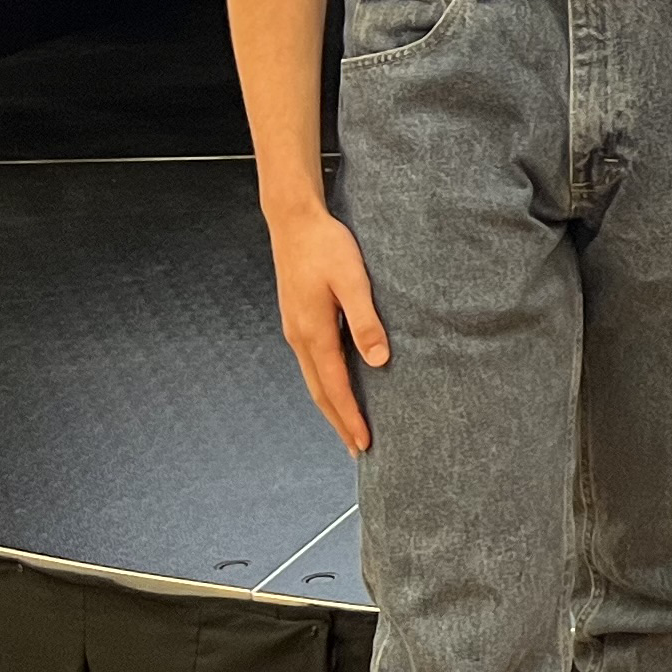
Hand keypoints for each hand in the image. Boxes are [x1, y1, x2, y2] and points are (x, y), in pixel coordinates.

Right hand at [268, 204, 389, 451]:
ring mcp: (295, 330)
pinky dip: (325, 385)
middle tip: (358, 450)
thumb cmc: (326, 246)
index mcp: (313, 332)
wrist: (293, 220)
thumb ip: (365, 320)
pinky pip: (312, 364)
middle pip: (319, 392)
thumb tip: (378, 359)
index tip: (364, 443)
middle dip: (339, 422)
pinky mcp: (298, 321)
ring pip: (314, 380)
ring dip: (332, 406)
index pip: (334, 387)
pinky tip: (338, 387)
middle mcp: (299, 337)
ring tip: (349, 428)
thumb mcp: (352, 280)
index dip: (350, 417)